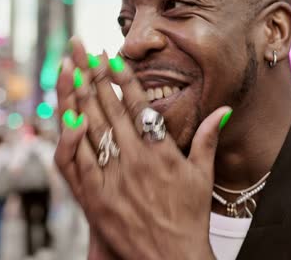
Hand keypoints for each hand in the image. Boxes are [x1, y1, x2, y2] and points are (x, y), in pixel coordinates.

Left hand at [54, 38, 228, 259]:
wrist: (170, 259)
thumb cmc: (189, 218)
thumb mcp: (202, 175)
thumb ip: (208, 138)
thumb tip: (224, 109)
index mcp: (160, 152)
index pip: (138, 105)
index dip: (123, 79)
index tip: (111, 57)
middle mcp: (135, 161)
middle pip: (111, 109)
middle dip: (94, 76)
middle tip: (83, 52)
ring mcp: (113, 178)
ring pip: (92, 129)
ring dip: (79, 98)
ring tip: (70, 72)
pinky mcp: (96, 198)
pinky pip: (79, 162)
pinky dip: (71, 139)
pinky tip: (66, 117)